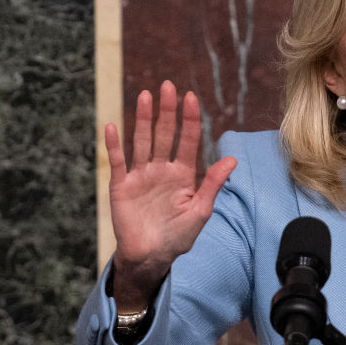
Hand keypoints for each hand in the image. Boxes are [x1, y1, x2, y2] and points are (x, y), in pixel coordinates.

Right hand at [104, 81, 237, 312]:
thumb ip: (212, 184)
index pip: (187, 141)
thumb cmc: (177, 237)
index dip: (189, 120)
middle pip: (164, 134)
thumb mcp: (200, 211)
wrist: (150, 258)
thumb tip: (232, 160)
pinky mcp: (122, 186)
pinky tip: (113, 125)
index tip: (191, 98)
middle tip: (168, 86)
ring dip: (144, 119)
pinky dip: (114, 145)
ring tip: (146, 96)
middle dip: (167, 111)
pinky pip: (118, 161)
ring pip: (142, 141)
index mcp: (182, 175)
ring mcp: (140, 176)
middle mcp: (161, 170)